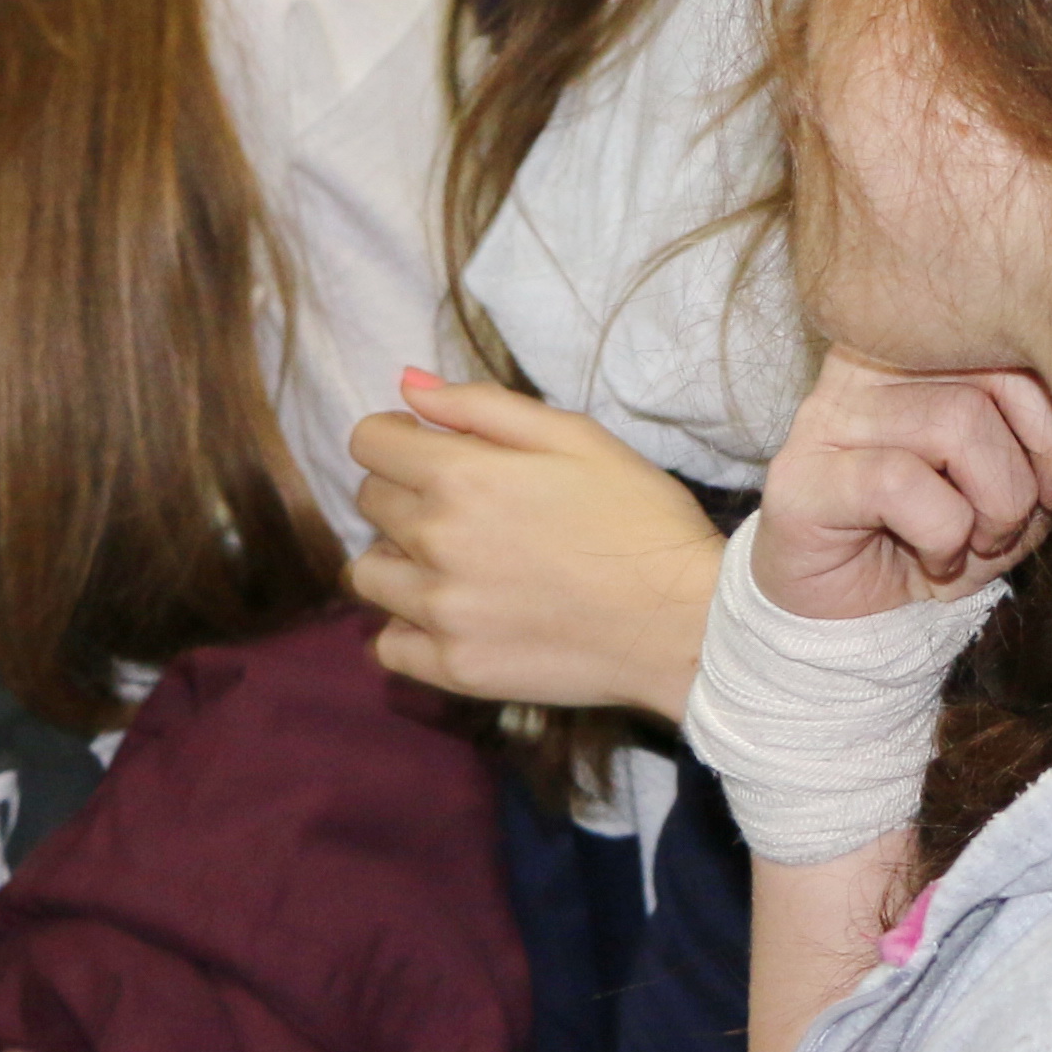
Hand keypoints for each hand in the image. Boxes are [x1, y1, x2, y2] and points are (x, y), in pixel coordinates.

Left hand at [350, 371, 725, 717]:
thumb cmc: (639, 518)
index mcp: (460, 475)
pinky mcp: (454, 667)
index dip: (397, 437)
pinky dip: (408, 629)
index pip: (369, 442)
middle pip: (369, 502)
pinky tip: (453, 615)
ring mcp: (440, 612)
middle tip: (469, 508)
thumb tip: (406, 384)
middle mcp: (435, 542)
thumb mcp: (575, 436)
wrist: (683, 621)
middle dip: (406, 492)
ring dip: (400, 561)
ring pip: (368, 574)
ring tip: (457, 564)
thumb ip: (481, 405)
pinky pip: (387, 646)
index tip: (431, 450)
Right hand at [750, 351, 1051, 621]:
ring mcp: (828, 414)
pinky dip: (941, 535)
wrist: (860, 620)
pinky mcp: (800, 476)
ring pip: (956, 424)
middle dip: (1030, 467)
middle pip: (994, 374)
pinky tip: (934, 559)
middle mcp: (869, 362)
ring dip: (991, 508)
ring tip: (974, 543)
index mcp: (924, 347)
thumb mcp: (1012, 487)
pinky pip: (900, 483)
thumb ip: (1046, 444)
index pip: (1017, 336)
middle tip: (1016, 524)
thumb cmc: (941, 538)